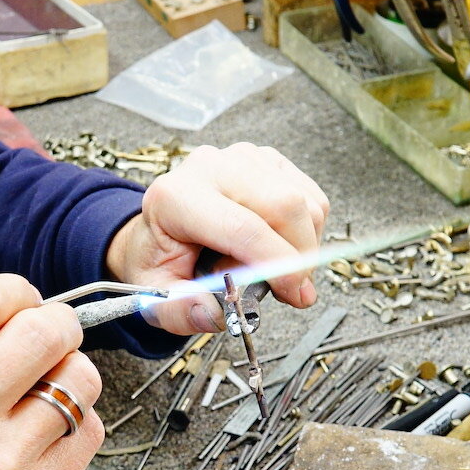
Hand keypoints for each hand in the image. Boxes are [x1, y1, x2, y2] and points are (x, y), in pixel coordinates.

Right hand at [0, 275, 101, 469]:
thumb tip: (1, 299)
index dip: (13, 291)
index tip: (17, 302)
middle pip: (43, 332)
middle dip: (52, 323)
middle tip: (44, 337)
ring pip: (79, 378)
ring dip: (67, 371)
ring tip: (42, 386)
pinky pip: (88, 431)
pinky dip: (73, 421)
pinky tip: (42, 432)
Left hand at [105, 143, 330, 334]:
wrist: (158, 230)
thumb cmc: (161, 259)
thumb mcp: (157, 295)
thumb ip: (179, 310)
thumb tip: (211, 311)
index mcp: (175, 197)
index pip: (243, 228)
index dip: (278, 264)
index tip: (295, 294)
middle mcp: (209, 168)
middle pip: (284, 206)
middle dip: (299, 257)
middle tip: (293, 292)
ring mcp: (242, 158)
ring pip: (304, 203)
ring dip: (304, 246)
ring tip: (276, 269)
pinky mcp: (267, 160)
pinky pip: (311, 197)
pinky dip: (310, 231)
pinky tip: (282, 247)